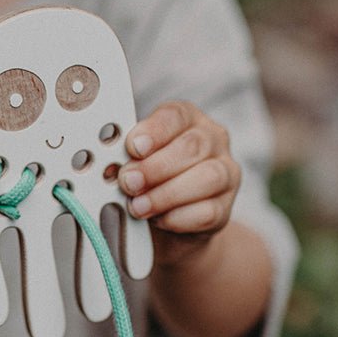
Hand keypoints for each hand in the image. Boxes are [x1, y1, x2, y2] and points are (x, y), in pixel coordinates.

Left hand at [117, 101, 240, 264]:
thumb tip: (112, 167)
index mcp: (187, 119)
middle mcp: (212, 141)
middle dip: (155, 167)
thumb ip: (127, 158)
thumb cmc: (149, 181)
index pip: (175, 115)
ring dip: (165, 194)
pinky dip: (177, 218)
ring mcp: (225, 174)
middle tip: (129, 182)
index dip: (154, 131)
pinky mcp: (225, 208)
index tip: (133, 148)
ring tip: (138, 206)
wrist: (168, 221)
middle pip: (192, 146)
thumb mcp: (135, 161)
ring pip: (207, 178)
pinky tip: (158, 219)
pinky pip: (207, 212)